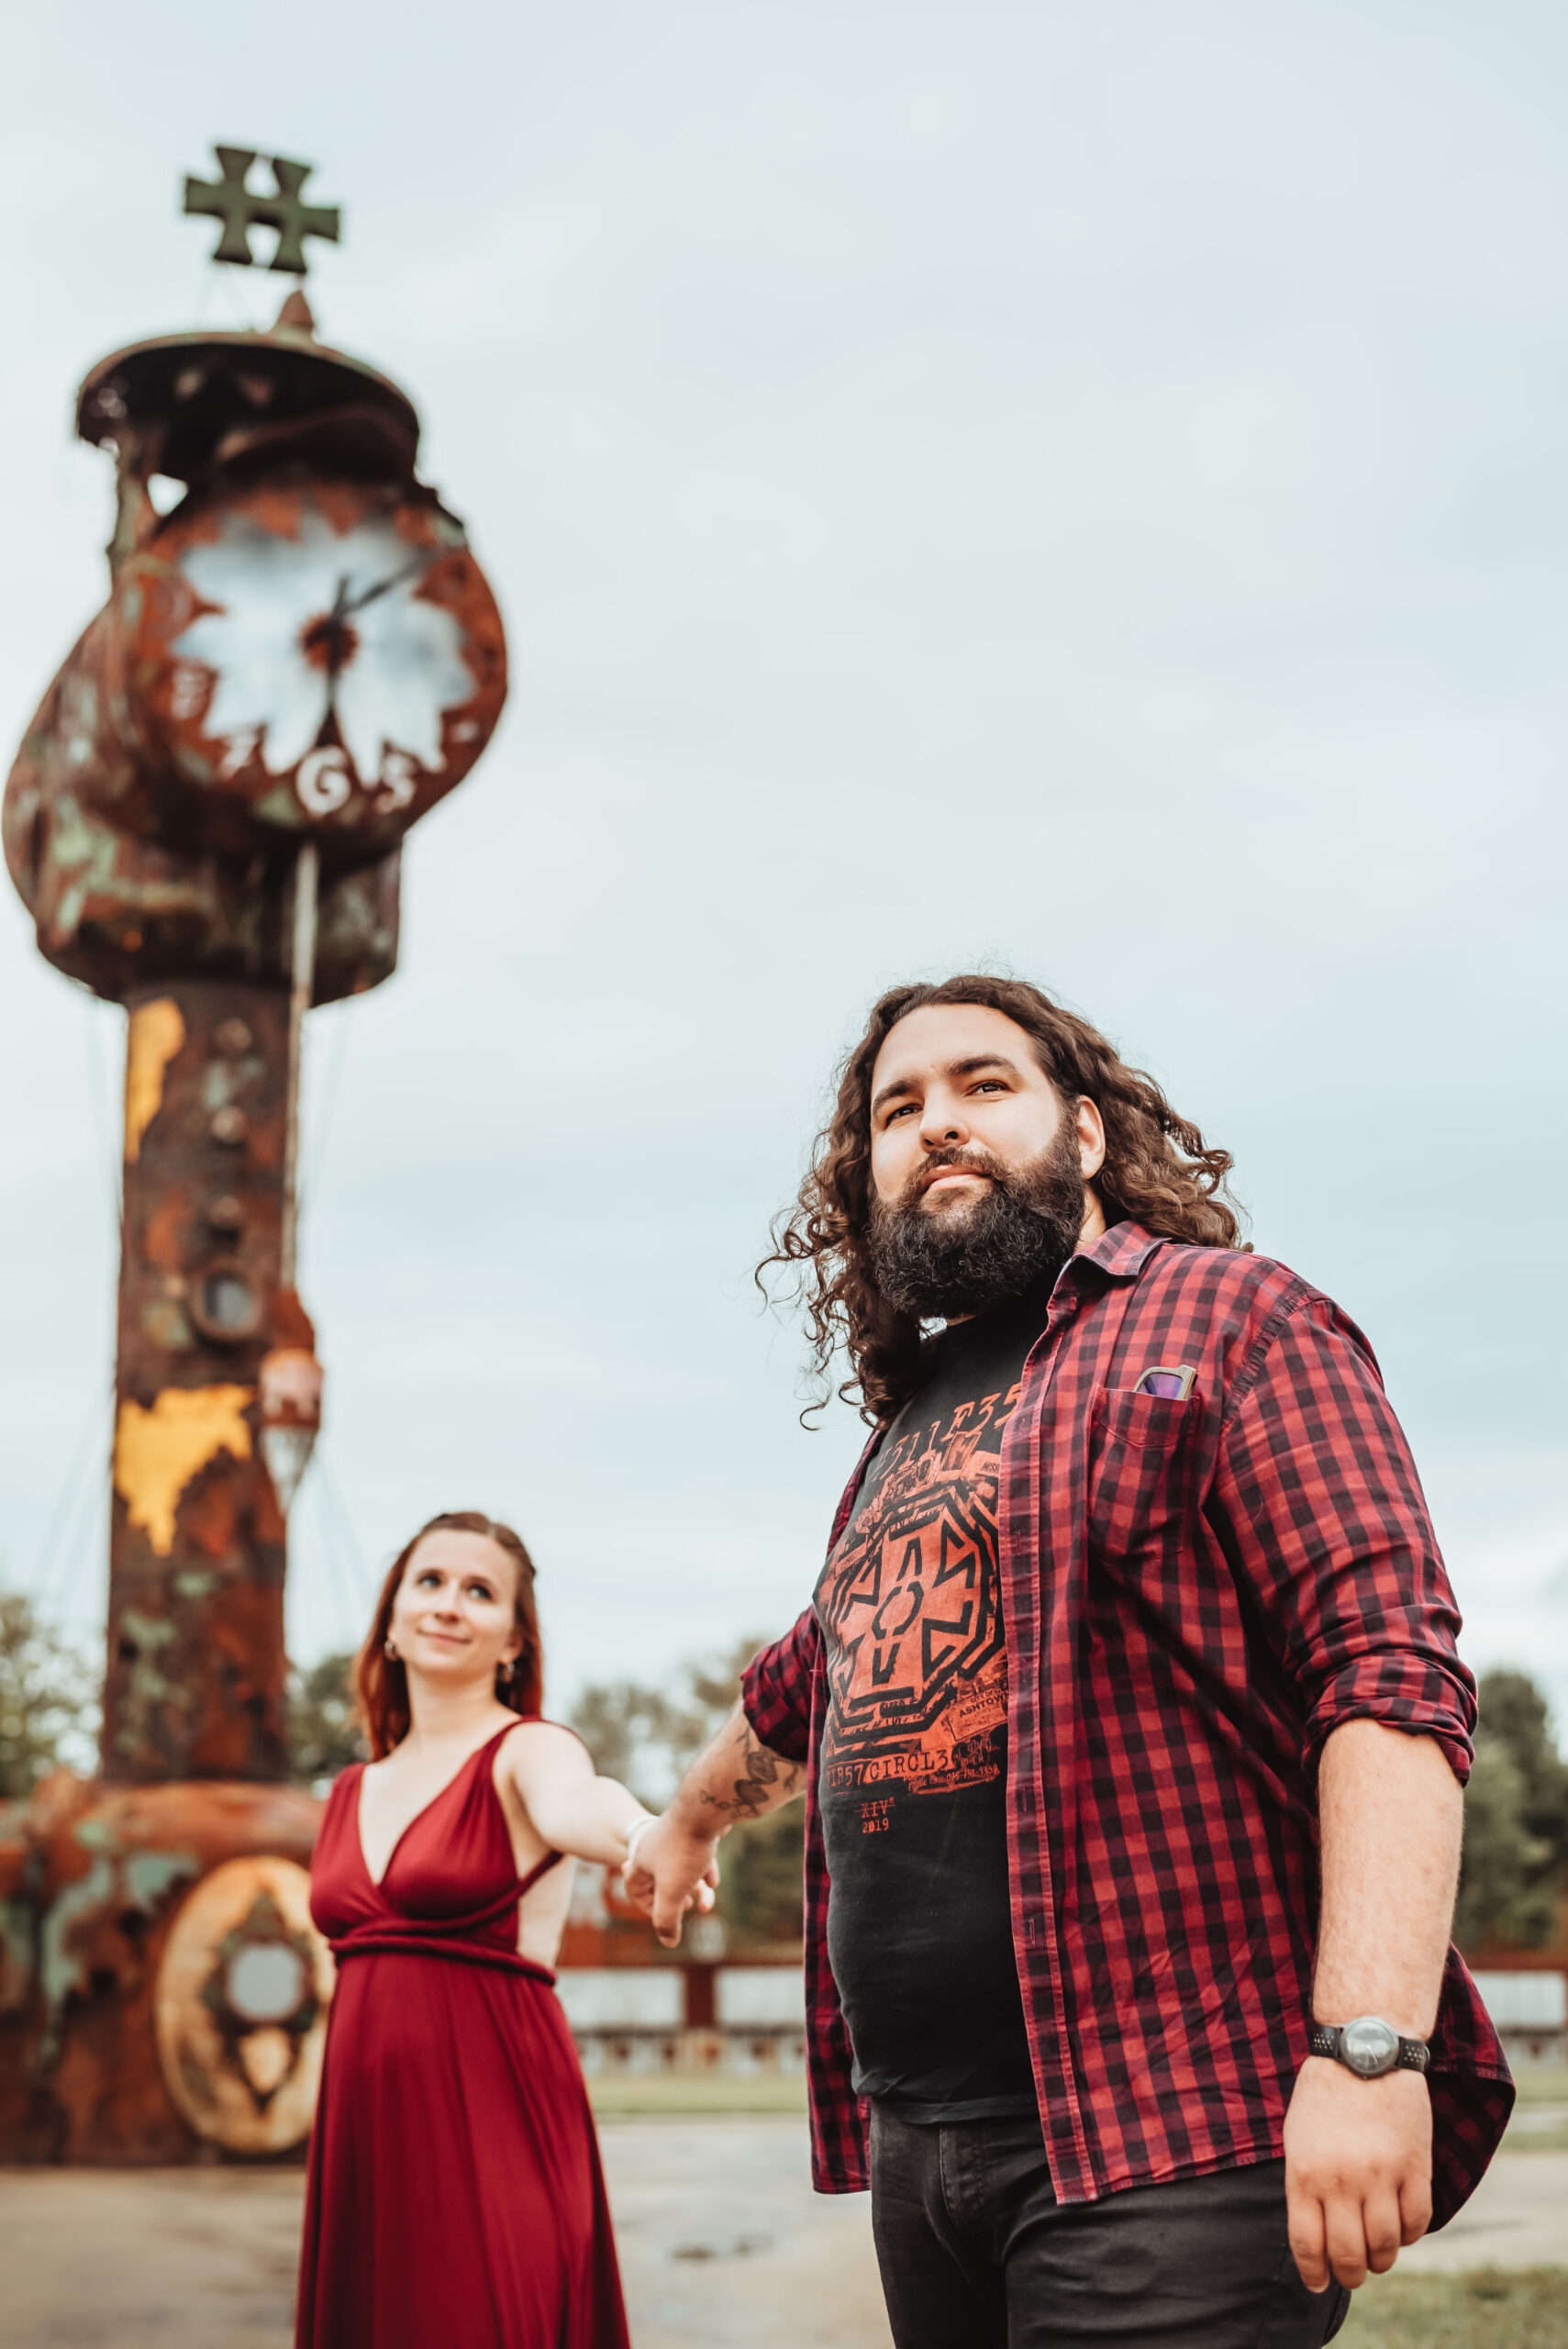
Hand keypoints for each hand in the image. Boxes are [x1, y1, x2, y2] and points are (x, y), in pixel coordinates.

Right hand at [621, 1811, 719, 1947]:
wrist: (707, 1806)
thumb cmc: (684, 1849)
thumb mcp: (672, 1891)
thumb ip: (667, 1919)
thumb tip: (668, 1942)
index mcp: (642, 1859)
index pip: (635, 1887)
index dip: (647, 1907)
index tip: (665, 1918)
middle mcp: (655, 1846)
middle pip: (661, 1879)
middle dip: (675, 1898)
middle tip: (686, 1907)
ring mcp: (675, 1836)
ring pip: (682, 1868)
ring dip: (694, 1886)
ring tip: (707, 1899)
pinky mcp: (695, 1829)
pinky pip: (696, 1853)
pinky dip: (704, 1868)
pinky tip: (713, 1879)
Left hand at [1284, 2056, 1432, 2291]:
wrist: (1365, 2052)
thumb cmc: (1324, 2097)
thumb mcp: (1297, 2139)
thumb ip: (1305, 2188)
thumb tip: (1315, 2241)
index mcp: (1305, 2173)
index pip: (1307, 2244)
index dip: (1313, 2273)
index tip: (1317, 2284)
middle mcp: (1342, 2180)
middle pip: (1348, 2255)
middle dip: (1349, 2275)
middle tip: (1351, 2276)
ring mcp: (1382, 2175)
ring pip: (1385, 2246)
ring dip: (1381, 2260)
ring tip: (1376, 2256)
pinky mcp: (1415, 2167)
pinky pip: (1417, 2222)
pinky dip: (1409, 2236)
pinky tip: (1400, 2229)